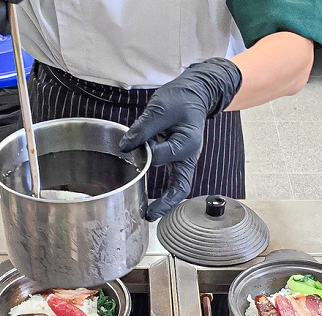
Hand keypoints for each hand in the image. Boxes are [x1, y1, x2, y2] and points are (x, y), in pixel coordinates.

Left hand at [120, 58, 241, 220]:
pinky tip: (149, 196)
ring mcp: (185, 160)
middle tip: (149, 214)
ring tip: (148, 211)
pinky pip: (173, 179)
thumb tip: (125, 146)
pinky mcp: (178, 159)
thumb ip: (142, 128)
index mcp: (187, 142)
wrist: (195, 95)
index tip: (130, 145)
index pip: (161, 155)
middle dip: (165, 203)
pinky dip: (162, 189)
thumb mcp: (160, 108)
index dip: (144, 152)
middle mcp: (189, 155)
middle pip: (180, 186)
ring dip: (164, 199)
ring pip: (177, 186)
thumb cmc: (181, 99)